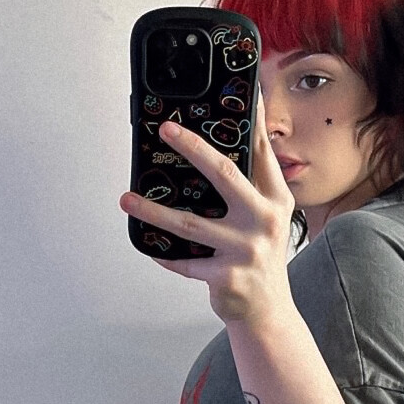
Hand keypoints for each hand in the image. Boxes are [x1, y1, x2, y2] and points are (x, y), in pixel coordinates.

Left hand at [119, 86, 295, 326]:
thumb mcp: (267, 217)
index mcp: (276, 199)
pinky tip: (149, 245)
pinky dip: (165, 253)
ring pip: (191, 222)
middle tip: (166, 129)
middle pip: (225, 175)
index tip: (244, 92)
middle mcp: (264, 220)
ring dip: (154, 210)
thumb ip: (251, 185)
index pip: (262, 151)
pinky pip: (185, 260)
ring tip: (127, 198)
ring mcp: (245, 250)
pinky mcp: (225, 276)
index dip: (253, 120)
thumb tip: (216, 149)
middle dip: (193, 148)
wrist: (268, 310)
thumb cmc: (260, 257)